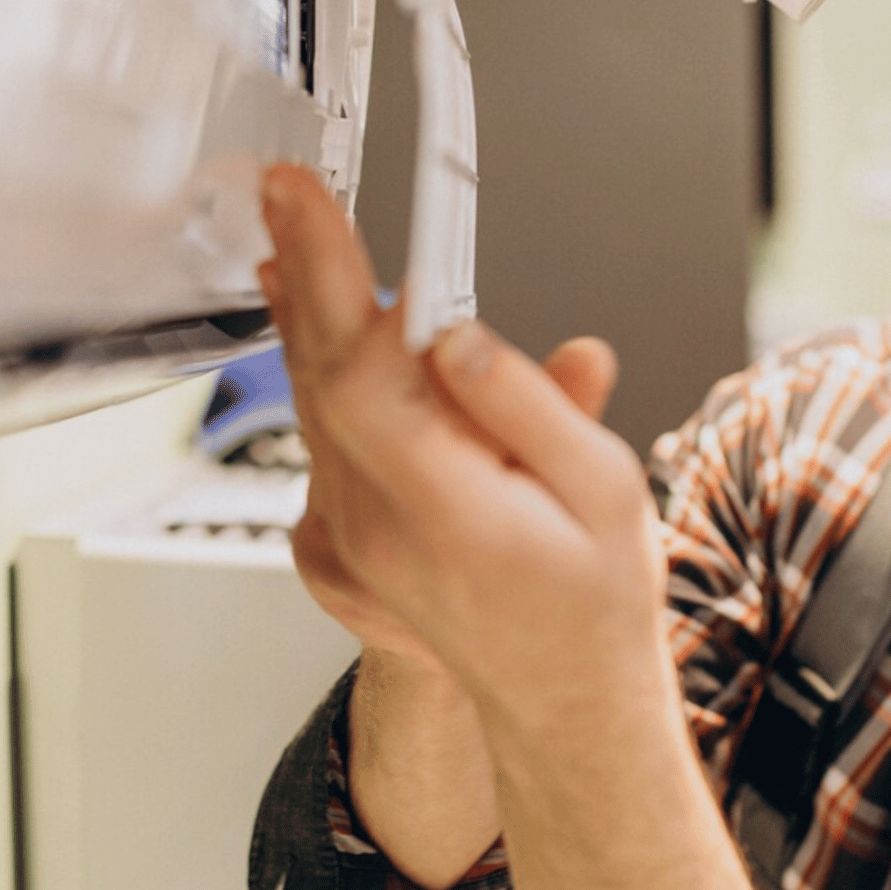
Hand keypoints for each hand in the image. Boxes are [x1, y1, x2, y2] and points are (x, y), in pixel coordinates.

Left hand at [256, 164, 665, 718]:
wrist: (563, 697)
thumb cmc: (594, 598)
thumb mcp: (602, 489)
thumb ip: (528, 404)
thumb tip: (455, 335)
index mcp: (444, 506)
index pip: (360, 370)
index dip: (328, 276)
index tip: (309, 203)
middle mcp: (378, 522)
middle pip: (319, 374)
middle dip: (303, 270)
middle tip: (288, 192)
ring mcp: (352, 533)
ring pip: (313, 402)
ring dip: (304, 315)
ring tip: (294, 237)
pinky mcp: (347, 533)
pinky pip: (322, 435)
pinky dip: (320, 370)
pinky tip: (322, 330)